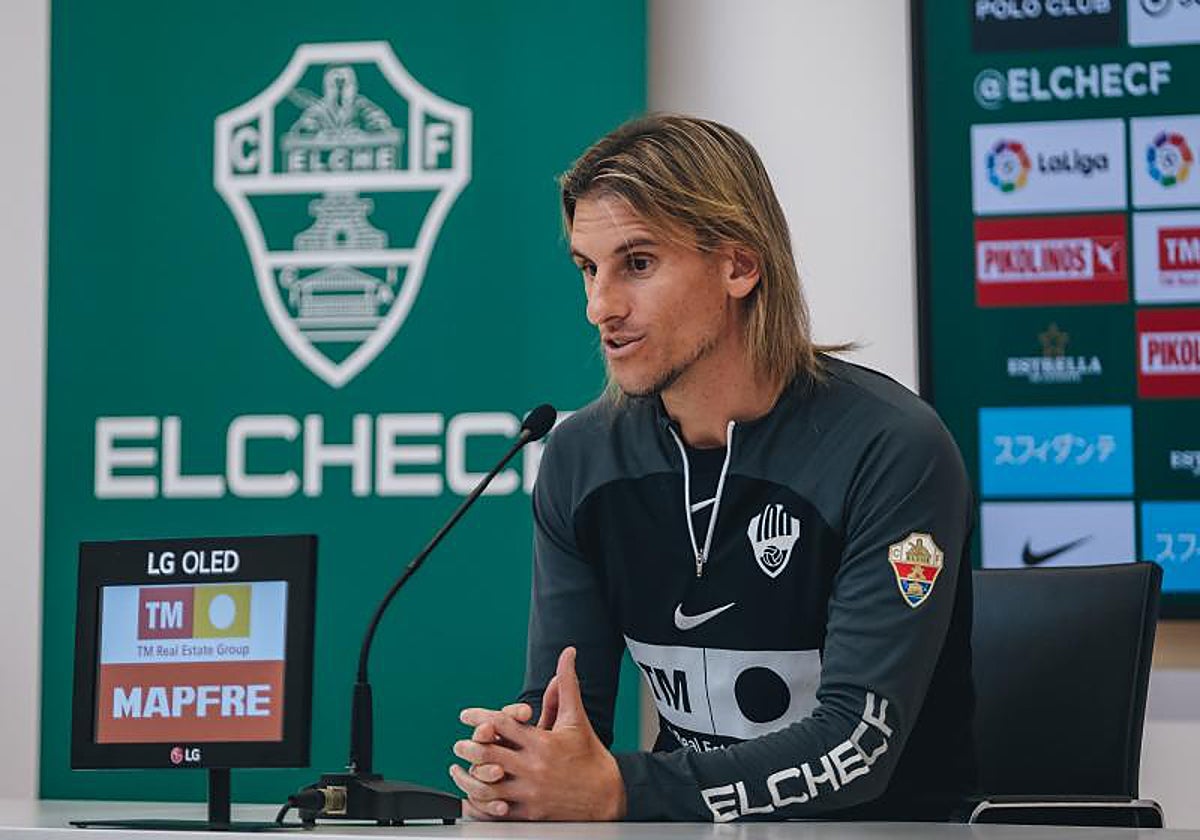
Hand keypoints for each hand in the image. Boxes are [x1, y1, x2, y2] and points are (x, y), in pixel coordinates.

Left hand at [450, 647, 626, 820]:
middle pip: (488, 755)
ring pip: (487, 786)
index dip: (479, 717)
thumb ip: (567, 684)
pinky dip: (481, 804)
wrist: (608, 795)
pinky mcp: (531, 813)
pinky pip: (497, 812)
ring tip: (460, 770)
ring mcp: (531, 793)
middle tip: (459, 746)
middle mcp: (534, 768)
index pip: (501, 724)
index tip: (466, 716)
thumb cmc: (590, 754)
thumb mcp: (577, 717)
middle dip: (468, 749)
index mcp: (542, 743)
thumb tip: (568, 654)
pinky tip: (474, 796)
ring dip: (469, 778)